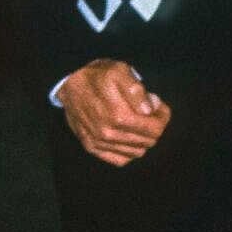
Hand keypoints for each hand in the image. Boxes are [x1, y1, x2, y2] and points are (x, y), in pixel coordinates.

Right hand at [56, 58, 171, 165]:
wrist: (69, 82)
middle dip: (154, 126)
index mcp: (118, 116)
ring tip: (136, 122)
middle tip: (148, 112)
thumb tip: (150, 109)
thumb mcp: (119, 71)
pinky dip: (128, 151)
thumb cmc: (97, 75)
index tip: (157, 106)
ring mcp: (99, 143)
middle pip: (148, 142)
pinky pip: (120, 160)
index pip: (155, 129)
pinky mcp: (91, 147)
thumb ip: (137, 90)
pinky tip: (126, 136)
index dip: (162, 116)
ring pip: (136, 152)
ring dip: (142, 139)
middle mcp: (108, 134)